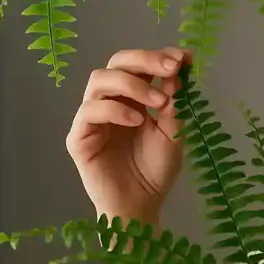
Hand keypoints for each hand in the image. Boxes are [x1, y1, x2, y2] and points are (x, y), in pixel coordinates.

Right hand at [65, 46, 192, 222]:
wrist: (141, 207)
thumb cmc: (155, 171)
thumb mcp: (173, 133)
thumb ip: (174, 103)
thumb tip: (179, 71)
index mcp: (133, 97)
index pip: (139, 64)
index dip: (159, 55)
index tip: (185, 57)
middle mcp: (110, 101)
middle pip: (117, 63)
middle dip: (146, 60)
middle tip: (171, 70)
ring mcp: (91, 117)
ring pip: (99, 79)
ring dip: (133, 84)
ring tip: (159, 102)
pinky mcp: (78, 137)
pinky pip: (90, 111)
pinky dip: (116, 109)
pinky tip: (138, 121)